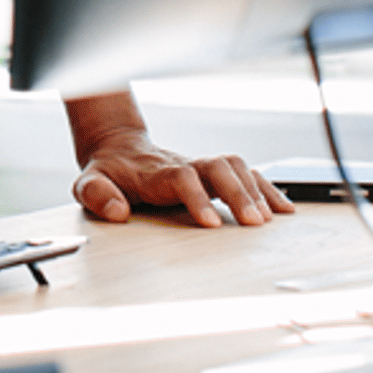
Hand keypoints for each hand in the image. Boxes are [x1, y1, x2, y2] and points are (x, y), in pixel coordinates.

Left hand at [72, 124, 294, 228]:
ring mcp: (200, 166)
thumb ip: (97, 196)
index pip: (181, 178)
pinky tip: (283, 209)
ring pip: (235, 166)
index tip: (211, 223)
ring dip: (255, 190)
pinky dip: (266, 188)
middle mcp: (183, 165)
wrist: (117, 149)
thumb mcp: (88, 184)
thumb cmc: (107, 173)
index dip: (197, 197)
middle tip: (253, 223)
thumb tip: (116, 212)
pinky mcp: (212, 173)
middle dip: (238, 193)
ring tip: (269, 220)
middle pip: (217, 167)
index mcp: (155, 172)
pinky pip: (245, 174)